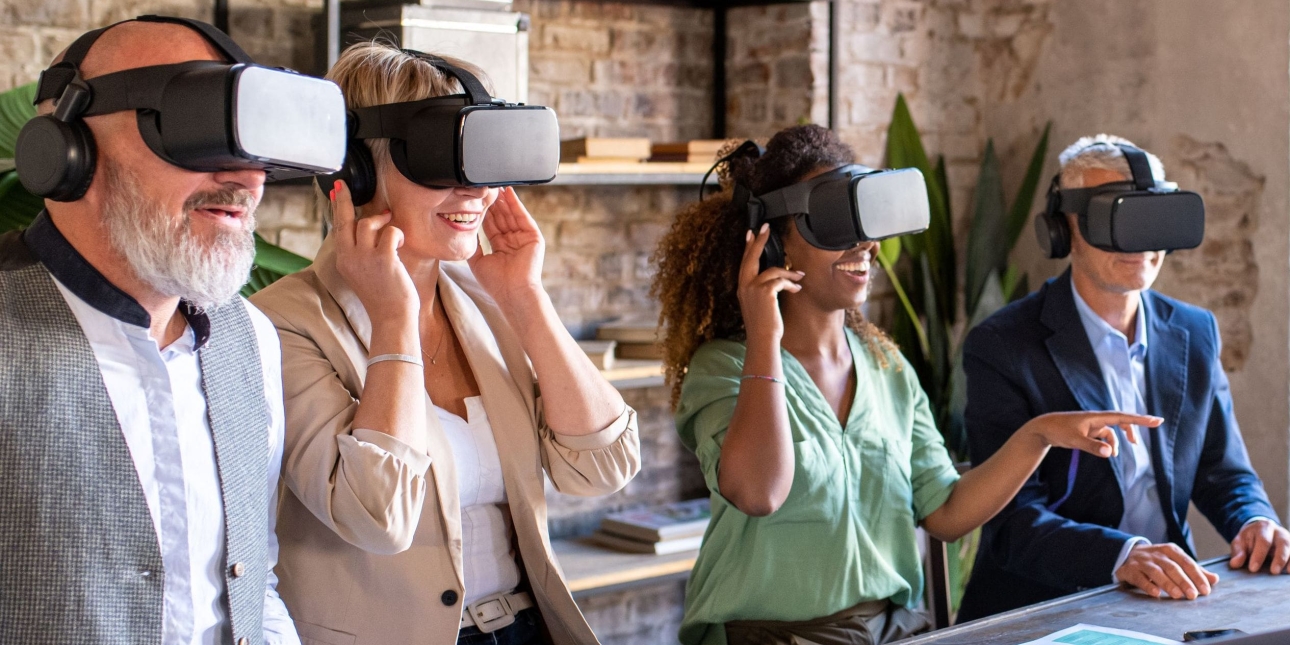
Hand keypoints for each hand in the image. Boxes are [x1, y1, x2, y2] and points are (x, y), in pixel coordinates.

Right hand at [329, 180, 417, 320]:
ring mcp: (365, 257)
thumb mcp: (365, 273)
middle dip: (344, 200)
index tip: (337, 191)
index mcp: (344, 261)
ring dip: (382, 222)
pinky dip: (397, 233)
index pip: (338, 228)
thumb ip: (363, 252)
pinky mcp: (383, 258)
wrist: (391, 317)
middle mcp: (350, 257)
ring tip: (391, 230)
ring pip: (368, 222)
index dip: (338, 208)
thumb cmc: (384, 297)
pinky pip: (390, 231)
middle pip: (345, 219)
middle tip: (345, 186)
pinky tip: (399, 244)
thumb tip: (374, 226)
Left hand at [468, 187, 543, 299]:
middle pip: (501, 217)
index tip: (475, 198)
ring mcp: (523, 238)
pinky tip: (508, 192)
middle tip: (484, 185)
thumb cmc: (495, 283)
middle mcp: (512, 241)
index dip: (483, 212)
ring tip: (494, 184)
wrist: (513, 293)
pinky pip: (523, 217)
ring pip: (511, 215)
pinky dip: (516, 204)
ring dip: (503, 200)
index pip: (491, 225)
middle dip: (492, 202)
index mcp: (500, 248)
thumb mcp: (477, 262)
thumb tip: (464, 232)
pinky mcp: (533, 237)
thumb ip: (473, 246)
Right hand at [738, 224, 802, 342]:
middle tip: (766, 228)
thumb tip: (776, 279)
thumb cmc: (763, 325)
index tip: (751, 233)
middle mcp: (744, 285)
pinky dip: (791, 284)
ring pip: (773, 270)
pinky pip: (781, 281)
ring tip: (800, 276)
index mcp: (742, 287)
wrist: (762, 338)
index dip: (748, 247)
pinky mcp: (765, 292)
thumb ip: (761, 290)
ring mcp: (753, 288)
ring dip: (789, 273)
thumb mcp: (758, 304)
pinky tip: (797, 289)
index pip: (744, 262)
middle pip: (752, 257)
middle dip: (759, 241)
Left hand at [1021, 411, 1162, 457]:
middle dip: (1135, 426)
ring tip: (1115, 454)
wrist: (1042, 429)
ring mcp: (1092, 425)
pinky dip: (1108, 444)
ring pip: (1112, 432)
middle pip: (1121, 421)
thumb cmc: (1057, 431)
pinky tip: (1107, 453)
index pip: (1122, 417)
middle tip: (1155, 426)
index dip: (1140, 419)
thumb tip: (1111, 453)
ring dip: (1117, 442)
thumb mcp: (1075, 440)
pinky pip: (1104, 436)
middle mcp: (1096, 419)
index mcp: (1096, 417)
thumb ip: (1093, 447)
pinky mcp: (1087, 431)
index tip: (1157, 420)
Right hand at [1115, 542, 1217, 598]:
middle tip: (1193, 595)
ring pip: (1157, 572)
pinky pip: (1140, 578)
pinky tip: (1156, 593)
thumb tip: (1214, 579)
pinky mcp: (1131, 570)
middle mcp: (1157, 554)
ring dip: (1168, 584)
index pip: (1186, 562)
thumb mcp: (1175, 560)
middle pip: (1172, 567)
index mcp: (1171, 550)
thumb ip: (1194, 570)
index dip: (1197, 576)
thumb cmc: (1157, 560)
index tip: (1206, 589)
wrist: (1127, 553)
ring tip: (1178, 595)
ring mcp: (1143, 561)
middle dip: (1184, 582)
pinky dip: (1148, 585)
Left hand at [1229, 518, 1289, 573]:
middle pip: (1282, 543)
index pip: (1263, 541)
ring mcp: (1288, 539)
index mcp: (1264, 527)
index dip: (1259, 555)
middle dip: (1279, 558)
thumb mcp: (1240, 542)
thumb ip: (1238, 552)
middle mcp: (1279, 532)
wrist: (1260, 531)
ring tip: (1288, 572)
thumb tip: (1235, 564)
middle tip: (1274, 571)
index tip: (1253, 568)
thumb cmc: (1249, 539)